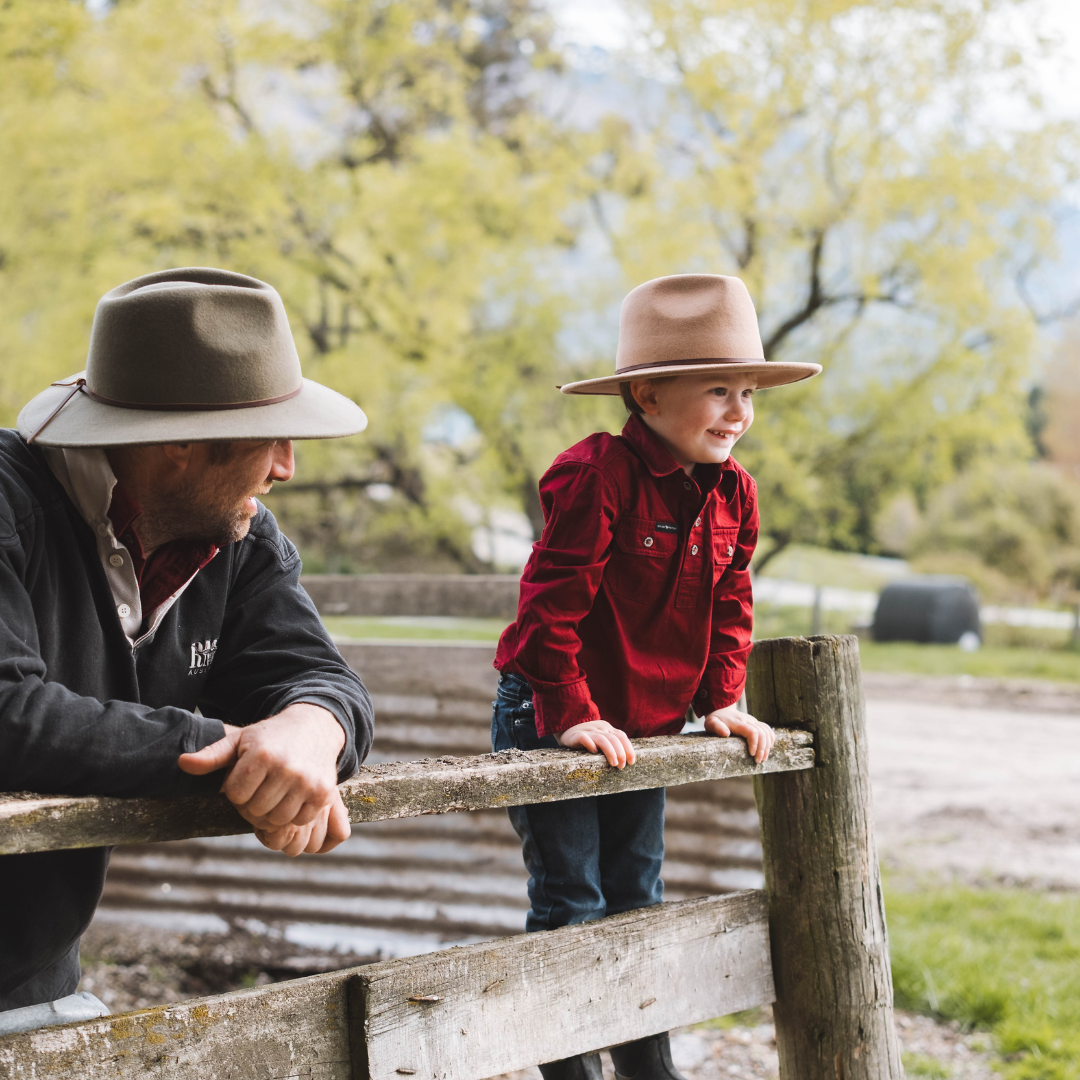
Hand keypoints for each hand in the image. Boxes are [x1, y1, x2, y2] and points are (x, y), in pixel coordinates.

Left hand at [178, 703, 349, 852]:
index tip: (245, 778)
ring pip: (277, 819)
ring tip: (273, 794)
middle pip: (255, 811)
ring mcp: (307, 782)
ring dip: (272, 812)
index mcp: (261, 755)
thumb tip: (181, 763)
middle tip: (260, 788)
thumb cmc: (270, 737)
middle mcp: (286, 768)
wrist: (315, 727)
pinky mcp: (323, 793)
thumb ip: (211, 755)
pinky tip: (291, 797)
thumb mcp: (240, 740)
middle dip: (253, 803)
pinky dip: (292, 814)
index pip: (235, 795)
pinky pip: (299, 820)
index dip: (236, 790)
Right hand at [556, 720, 635, 768]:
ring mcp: (588, 731)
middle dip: (621, 754)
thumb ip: (611, 743)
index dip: (628, 749)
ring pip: (603, 740)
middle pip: (614, 739)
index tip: (632, 762)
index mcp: (607, 728)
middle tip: (621, 766)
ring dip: (611, 752)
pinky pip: (584, 738)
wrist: (566, 727)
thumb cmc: (587, 737)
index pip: (621, 736)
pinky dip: (590, 744)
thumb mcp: (601, 736)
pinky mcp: (577, 735)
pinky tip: (593, 751)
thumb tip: (625, 760)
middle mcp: (600, 728)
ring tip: (613, 764)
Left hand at [702, 705, 774, 763]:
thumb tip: (726, 734)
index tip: (751, 754)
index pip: (752, 732)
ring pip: (766, 732)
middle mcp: (748, 721)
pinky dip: (770, 738)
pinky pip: (767, 729)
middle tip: (758, 761)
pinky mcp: (755, 723)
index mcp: (738, 723)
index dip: (755, 743)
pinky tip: (769, 747)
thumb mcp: (711, 723)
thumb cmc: (715, 719)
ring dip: (767, 746)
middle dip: (762, 749)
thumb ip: (717, 727)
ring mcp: (753, 721)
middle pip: (762, 733)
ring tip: (763, 758)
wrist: (721, 708)